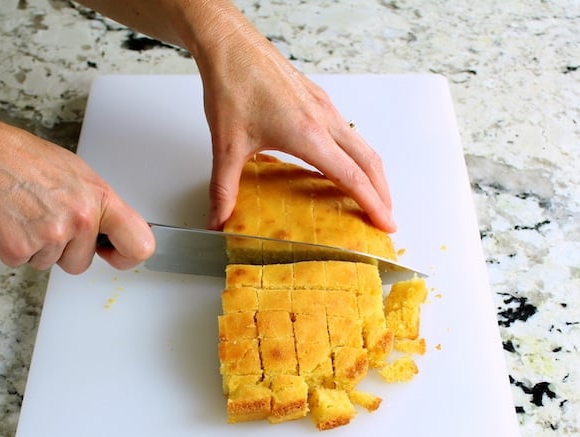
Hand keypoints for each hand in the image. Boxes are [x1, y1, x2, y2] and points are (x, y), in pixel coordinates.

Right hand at [0, 105, 153, 272]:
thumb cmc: (24, 160)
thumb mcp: (78, 174)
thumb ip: (99, 206)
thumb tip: (114, 229)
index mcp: (100, 199)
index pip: (139, 244)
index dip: (128, 257)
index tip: (114, 254)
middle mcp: (80, 219)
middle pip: (82, 263)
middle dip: (66, 250)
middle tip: (48, 220)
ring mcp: (50, 236)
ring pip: (51, 264)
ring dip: (39, 246)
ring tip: (28, 214)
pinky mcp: (20, 248)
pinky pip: (24, 262)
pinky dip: (16, 247)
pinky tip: (13, 221)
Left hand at [196, 25, 395, 231]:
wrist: (229, 43)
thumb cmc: (232, 86)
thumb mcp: (226, 146)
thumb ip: (223, 189)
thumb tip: (218, 221)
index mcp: (308, 134)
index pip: (352, 177)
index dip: (373, 204)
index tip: (386, 224)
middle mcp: (324, 119)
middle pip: (369, 161)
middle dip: (383, 193)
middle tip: (386, 219)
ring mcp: (324, 107)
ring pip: (361, 145)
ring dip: (372, 173)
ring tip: (371, 197)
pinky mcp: (318, 100)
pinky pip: (347, 133)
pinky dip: (356, 155)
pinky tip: (342, 166)